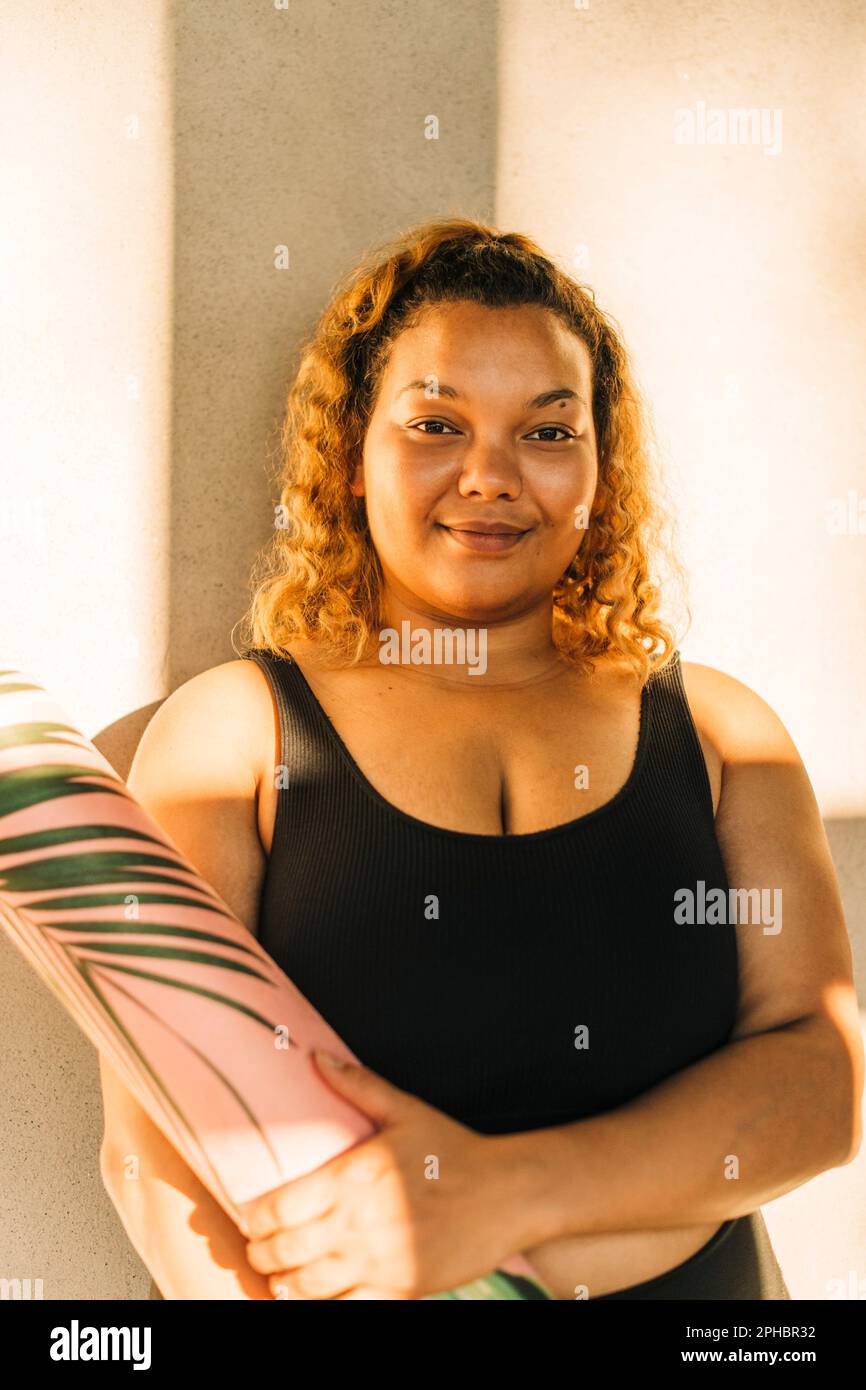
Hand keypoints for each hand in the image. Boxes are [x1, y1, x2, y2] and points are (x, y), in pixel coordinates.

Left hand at [238, 1049, 536, 1299]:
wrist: (508, 1194)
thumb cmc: (454, 1150)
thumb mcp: (405, 1111)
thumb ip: (357, 1084)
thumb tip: (316, 1055)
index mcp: (352, 1178)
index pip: (277, 1209)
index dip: (253, 1219)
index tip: (249, 1217)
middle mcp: (356, 1224)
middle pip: (282, 1251)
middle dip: (260, 1252)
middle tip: (257, 1248)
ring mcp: (376, 1262)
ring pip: (305, 1286)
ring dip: (282, 1282)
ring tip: (279, 1274)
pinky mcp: (398, 1291)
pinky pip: (343, 1309)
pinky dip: (320, 1304)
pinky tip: (315, 1295)